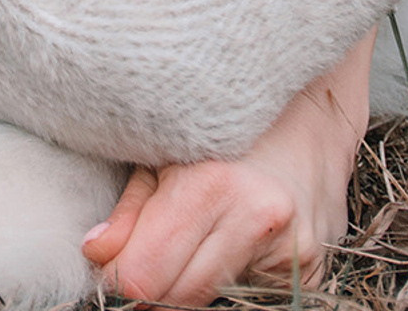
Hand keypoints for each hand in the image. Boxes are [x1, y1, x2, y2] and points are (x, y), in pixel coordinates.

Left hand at [82, 28, 374, 306]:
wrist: (312, 115)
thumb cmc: (224, 126)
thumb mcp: (165, 152)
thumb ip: (131, 209)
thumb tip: (96, 254)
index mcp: (211, 185)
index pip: (146, 274)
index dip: (117, 277)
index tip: (108, 264)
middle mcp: (257, 221)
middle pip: (178, 296)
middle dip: (150, 287)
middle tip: (138, 260)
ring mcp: (291, 250)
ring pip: (213, 301)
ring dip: (185, 288)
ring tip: (179, 249)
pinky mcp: (312, 269)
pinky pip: (249, 295)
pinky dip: (224, 283)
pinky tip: (221, 247)